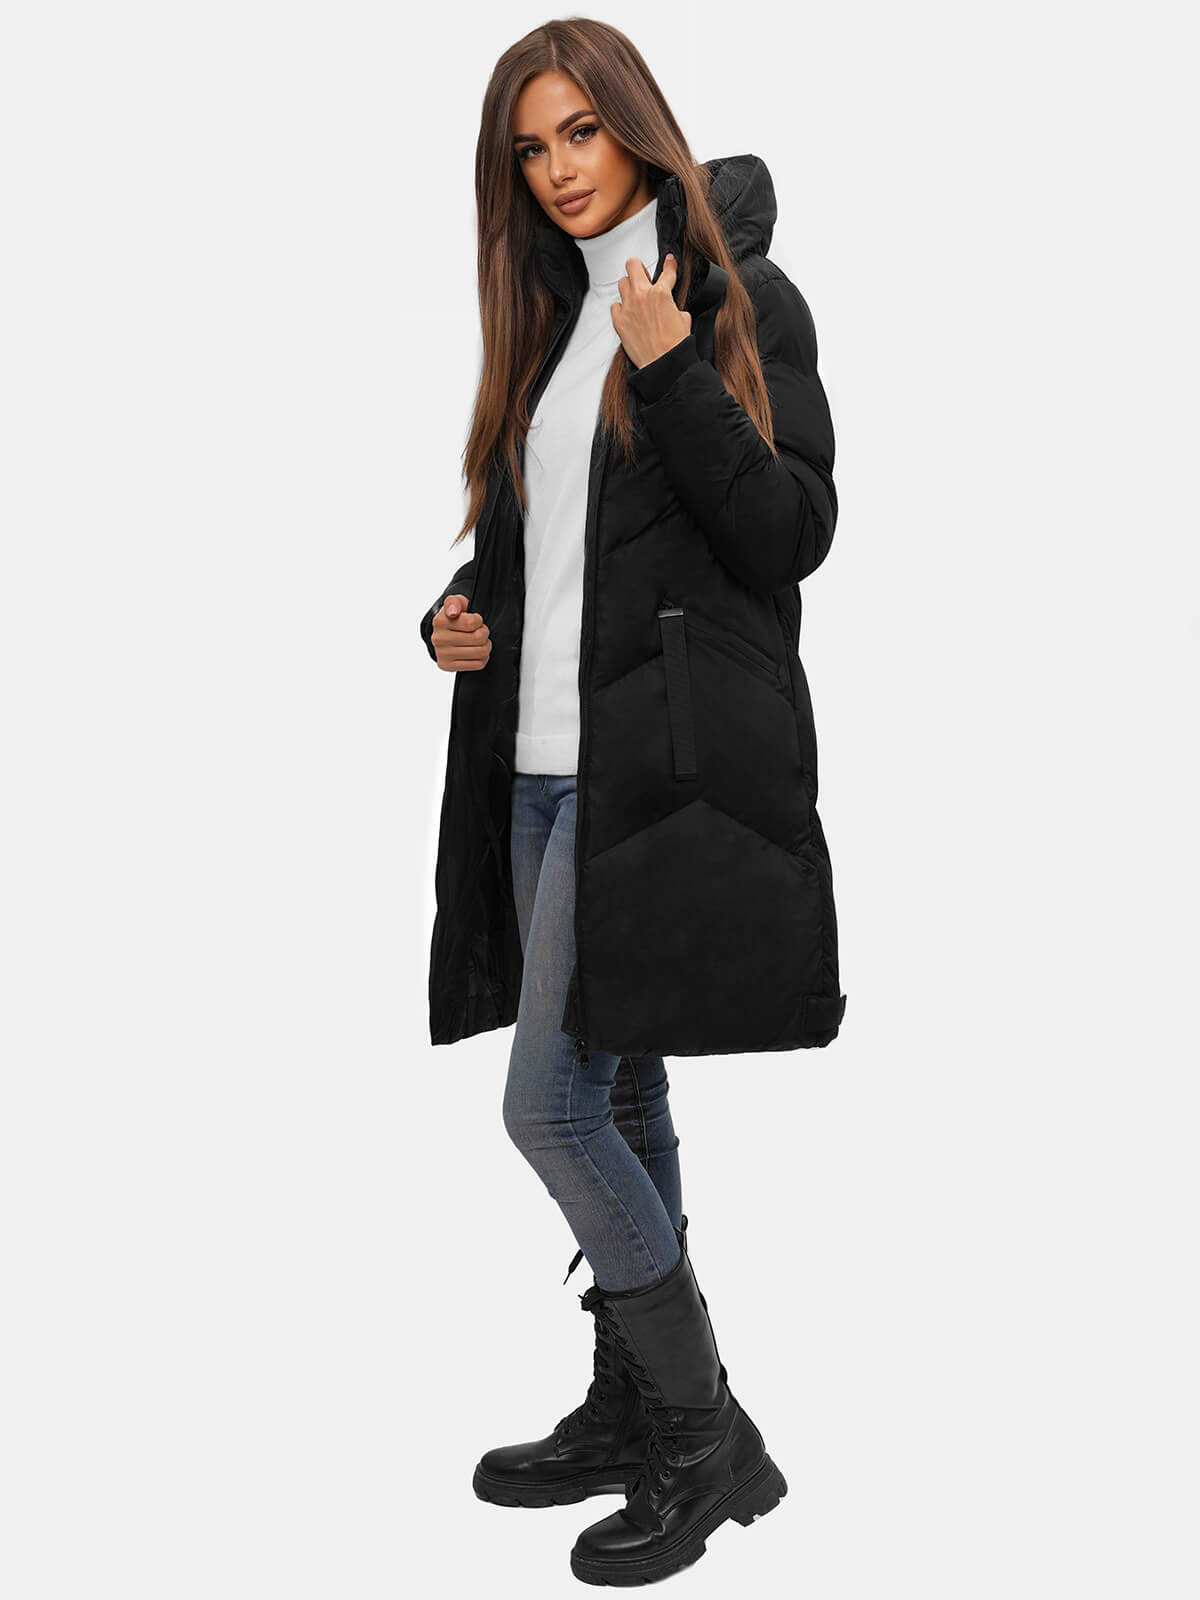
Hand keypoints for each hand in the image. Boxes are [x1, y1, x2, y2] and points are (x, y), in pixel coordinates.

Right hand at [431, 594, 490, 670]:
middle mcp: (438, 638)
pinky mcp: (447, 666)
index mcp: (440, 621)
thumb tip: (453, 612)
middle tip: (479, 631)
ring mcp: (442, 654)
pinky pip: (478, 664)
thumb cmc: (454, 617)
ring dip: (485, 646)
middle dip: (484, 633)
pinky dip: (483, 658)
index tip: (474, 620)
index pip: (472, 622)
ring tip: (479, 642)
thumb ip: (454, 602)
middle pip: (478, 638)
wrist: (444, 634)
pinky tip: (476, 652)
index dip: (478, 621)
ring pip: (480, 652)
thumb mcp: (455, 603)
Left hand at [611, 252, 691, 370]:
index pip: (667, 271)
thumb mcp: (683, 318)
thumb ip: (674, 305)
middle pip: (633, 265)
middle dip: (639, 268)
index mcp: (661, 293)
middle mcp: (642, 296)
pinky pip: (615, 305)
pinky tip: (628, 313)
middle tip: (644, 276)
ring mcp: (628, 308)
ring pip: (622, 283)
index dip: (669, 264)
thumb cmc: (675, 345)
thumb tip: (671, 305)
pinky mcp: (619, 321)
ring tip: (636, 296)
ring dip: (629, 287)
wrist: (663, 364)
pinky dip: (621, 307)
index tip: (669, 262)